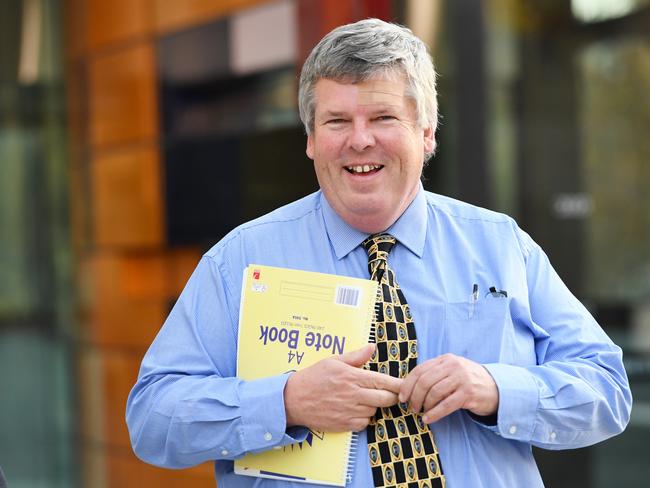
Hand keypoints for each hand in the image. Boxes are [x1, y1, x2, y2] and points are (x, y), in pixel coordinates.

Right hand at [284, 344, 401, 431]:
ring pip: (375, 411)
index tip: (406, 385)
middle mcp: (353, 395)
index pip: (383, 381)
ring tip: (364, 398)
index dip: (398, 384)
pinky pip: (364, 423)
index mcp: (352, 377)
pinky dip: (364, 418)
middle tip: (388, 393)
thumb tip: (372, 348)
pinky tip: (355, 409)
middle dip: (391, 396)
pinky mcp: (344, 425)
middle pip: (386, 399)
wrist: (293, 400)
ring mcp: (349, 411)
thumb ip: (355, 356)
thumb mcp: (333, 361)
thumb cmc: (313, 377)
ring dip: (375, 406)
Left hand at [399, 353, 498, 422]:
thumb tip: (408, 387)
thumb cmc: (468, 382)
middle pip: (425, 381)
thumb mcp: (451, 372)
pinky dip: (434, 413)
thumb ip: (434, 374)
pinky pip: (446, 405)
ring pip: (434, 392)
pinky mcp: (468, 393)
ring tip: (421, 413)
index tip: (402, 397)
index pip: (420, 370)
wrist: (496, 388)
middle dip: (414, 396)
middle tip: (412, 407)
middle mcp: (453, 366)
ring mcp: (462, 379)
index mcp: (446, 359)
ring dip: (424, 405)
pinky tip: (428, 419)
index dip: (408, 385)